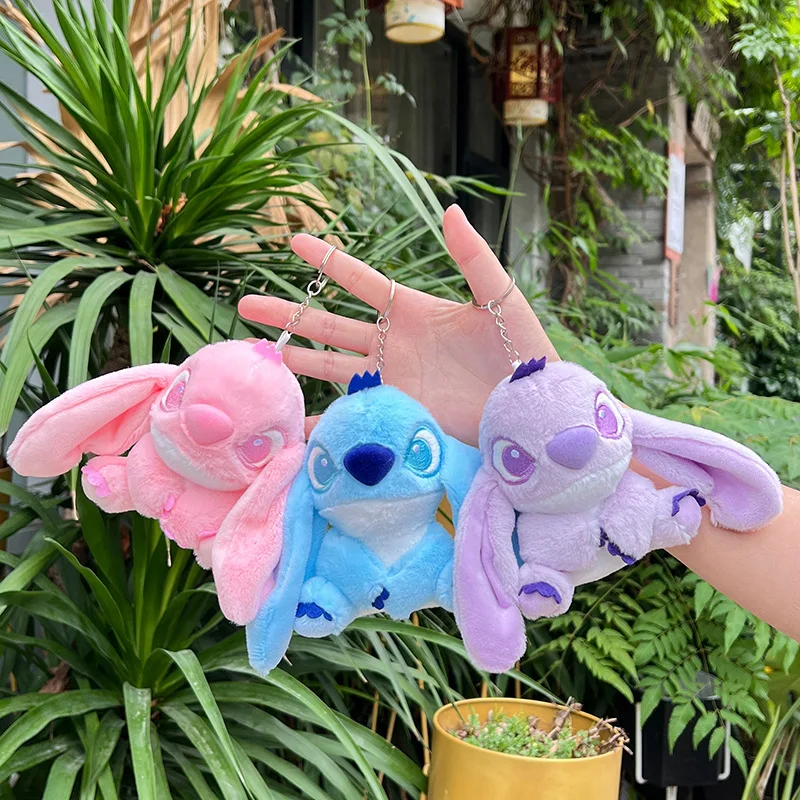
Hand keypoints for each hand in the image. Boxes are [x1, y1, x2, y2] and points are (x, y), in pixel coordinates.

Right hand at [238, 205, 557, 444]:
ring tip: (262, 355)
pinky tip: (295, 426)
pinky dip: (324, 421)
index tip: (294, 240)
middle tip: (246, 304)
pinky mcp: (396, 410)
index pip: (360, 281)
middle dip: (289, 314)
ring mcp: (391, 379)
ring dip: (296, 360)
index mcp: (412, 311)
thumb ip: (472, 257)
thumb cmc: (521, 347)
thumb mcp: (498, 297)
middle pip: (329, 325)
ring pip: (331, 366)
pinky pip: (353, 413)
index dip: (328, 261)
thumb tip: (450, 210)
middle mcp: (392, 344)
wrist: (528, 402)